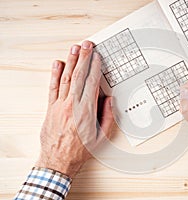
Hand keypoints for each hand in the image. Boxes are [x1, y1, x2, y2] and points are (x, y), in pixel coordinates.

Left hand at [36, 41, 113, 177]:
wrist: (58, 160)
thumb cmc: (79, 150)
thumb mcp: (102, 137)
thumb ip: (107, 117)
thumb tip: (108, 100)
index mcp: (86, 112)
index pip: (91, 83)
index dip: (95, 68)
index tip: (97, 57)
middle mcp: (71, 106)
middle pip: (78, 76)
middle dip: (83, 58)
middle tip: (86, 45)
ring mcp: (59, 106)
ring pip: (65, 78)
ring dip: (71, 62)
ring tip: (74, 49)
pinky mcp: (50, 108)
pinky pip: (52, 87)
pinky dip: (54, 74)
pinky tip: (57, 64)